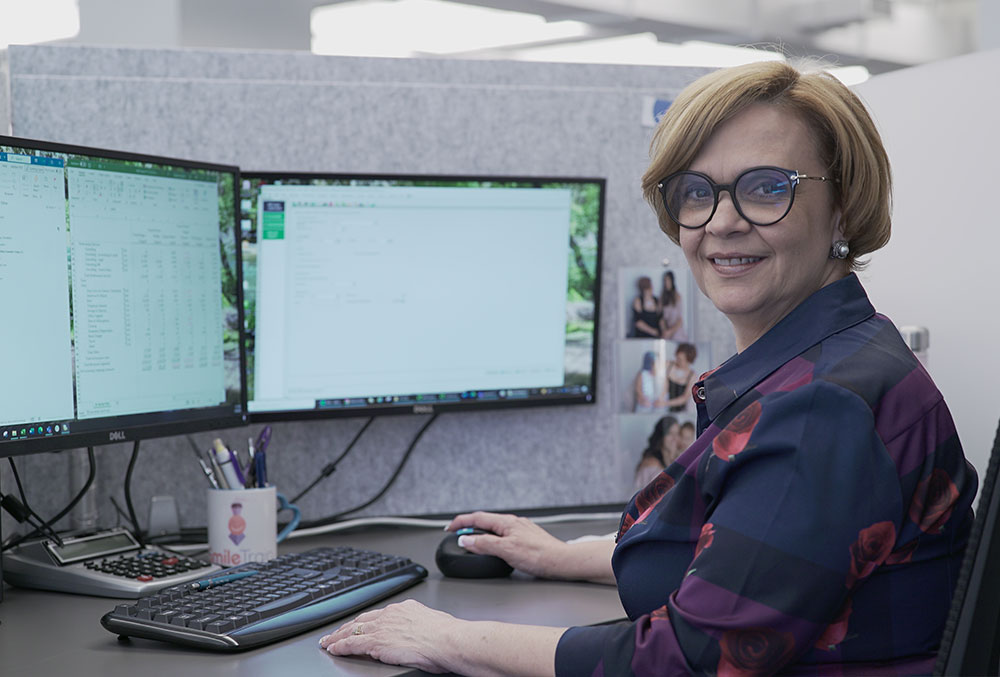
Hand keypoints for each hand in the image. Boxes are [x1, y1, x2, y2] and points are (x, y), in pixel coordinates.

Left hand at [319, 599, 457, 672]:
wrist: (448, 641)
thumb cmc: (447, 636)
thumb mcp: (431, 622)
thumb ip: (418, 624)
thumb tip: (418, 631)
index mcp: (404, 608)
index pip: (377, 614)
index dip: (364, 620)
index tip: (358, 624)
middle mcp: (390, 615)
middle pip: (361, 620)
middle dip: (346, 627)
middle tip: (335, 632)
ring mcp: (382, 628)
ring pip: (353, 631)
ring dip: (337, 636)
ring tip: (328, 641)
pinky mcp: (377, 642)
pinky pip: (352, 644)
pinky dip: (340, 646)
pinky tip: (333, 648)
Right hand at [447, 511, 568, 578]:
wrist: (561, 562)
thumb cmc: (539, 555)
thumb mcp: (506, 550)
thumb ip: (484, 544)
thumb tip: (466, 540)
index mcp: (507, 522)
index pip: (477, 518)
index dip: (461, 522)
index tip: (449, 528)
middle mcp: (514, 523)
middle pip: (485, 521)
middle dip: (469, 527)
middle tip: (456, 535)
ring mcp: (521, 530)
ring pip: (495, 528)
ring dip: (480, 533)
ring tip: (471, 542)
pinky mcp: (526, 539)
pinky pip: (503, 535)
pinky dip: (492, 539)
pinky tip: (495, 548)